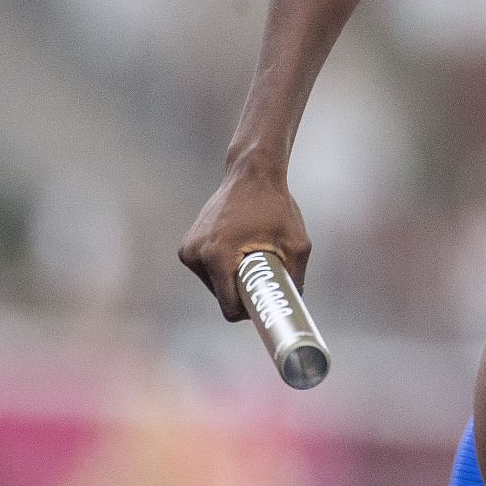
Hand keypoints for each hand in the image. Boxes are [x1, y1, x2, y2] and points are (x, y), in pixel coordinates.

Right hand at [178, 162, 309, 321]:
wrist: (252, 174)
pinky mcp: (188, 245)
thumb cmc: (276, 206)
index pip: (229, 307)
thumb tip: (292, 304)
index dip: (249, 311)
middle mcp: (196, 254)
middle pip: (223, 296)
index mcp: (217, 257)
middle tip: (264, 274)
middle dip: (243, 291)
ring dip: (234, 278)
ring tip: (252, 255)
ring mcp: (189, 250)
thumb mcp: (297, 244)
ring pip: (215, 284)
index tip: (266, 303)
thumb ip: (295, 277)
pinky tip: (240, 247)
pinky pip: (209, 270)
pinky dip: (225, 267)